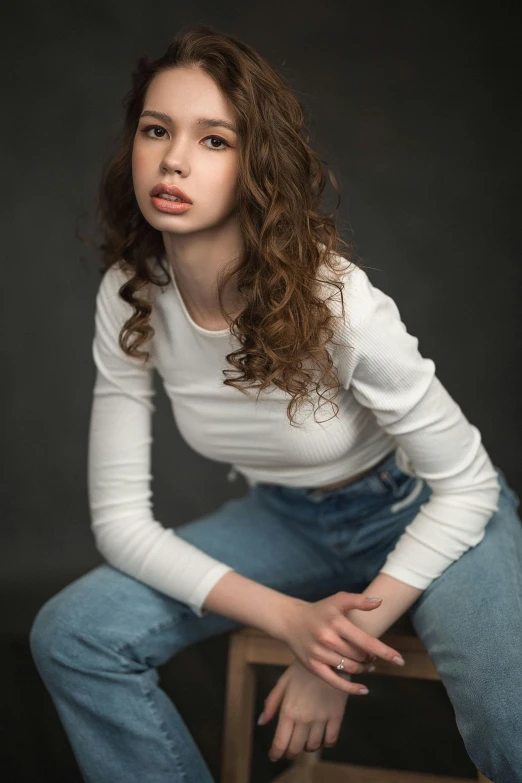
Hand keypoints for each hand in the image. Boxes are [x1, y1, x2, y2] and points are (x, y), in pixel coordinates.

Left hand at [258, 658, 361, 761]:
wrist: (328, 655)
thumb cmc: (302, 668)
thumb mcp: (284, 681)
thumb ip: (272, 703)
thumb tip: (261, 722)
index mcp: (288, 710)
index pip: (280, 743)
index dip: (276, 753)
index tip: (274, 755)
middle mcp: (304, 718)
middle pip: (296, 748)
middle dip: (291, 751)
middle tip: (289, 747)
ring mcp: (321, 718)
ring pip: (313, 746)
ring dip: (308, 747)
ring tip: (305, 739)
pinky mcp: (337, 716)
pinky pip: (331, 740)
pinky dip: (325, 743)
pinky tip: (322, 736)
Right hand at [280, 592, 404, 693]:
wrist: (291, 620)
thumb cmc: (320, 610)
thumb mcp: (338, 600)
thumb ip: (359, 600)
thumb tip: (379, 602)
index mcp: (336, 621)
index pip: (366, 640)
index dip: (384, 651)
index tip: (399, 660)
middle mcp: (327, 637)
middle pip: (359, 656)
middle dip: (371, 658)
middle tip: (373, 657)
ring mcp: (319, 653)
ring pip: (350, 668)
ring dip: (364, 669)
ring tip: (368, 666)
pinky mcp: (313, 666)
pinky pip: (335, 682)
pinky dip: (351, 688)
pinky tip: (364, 689)